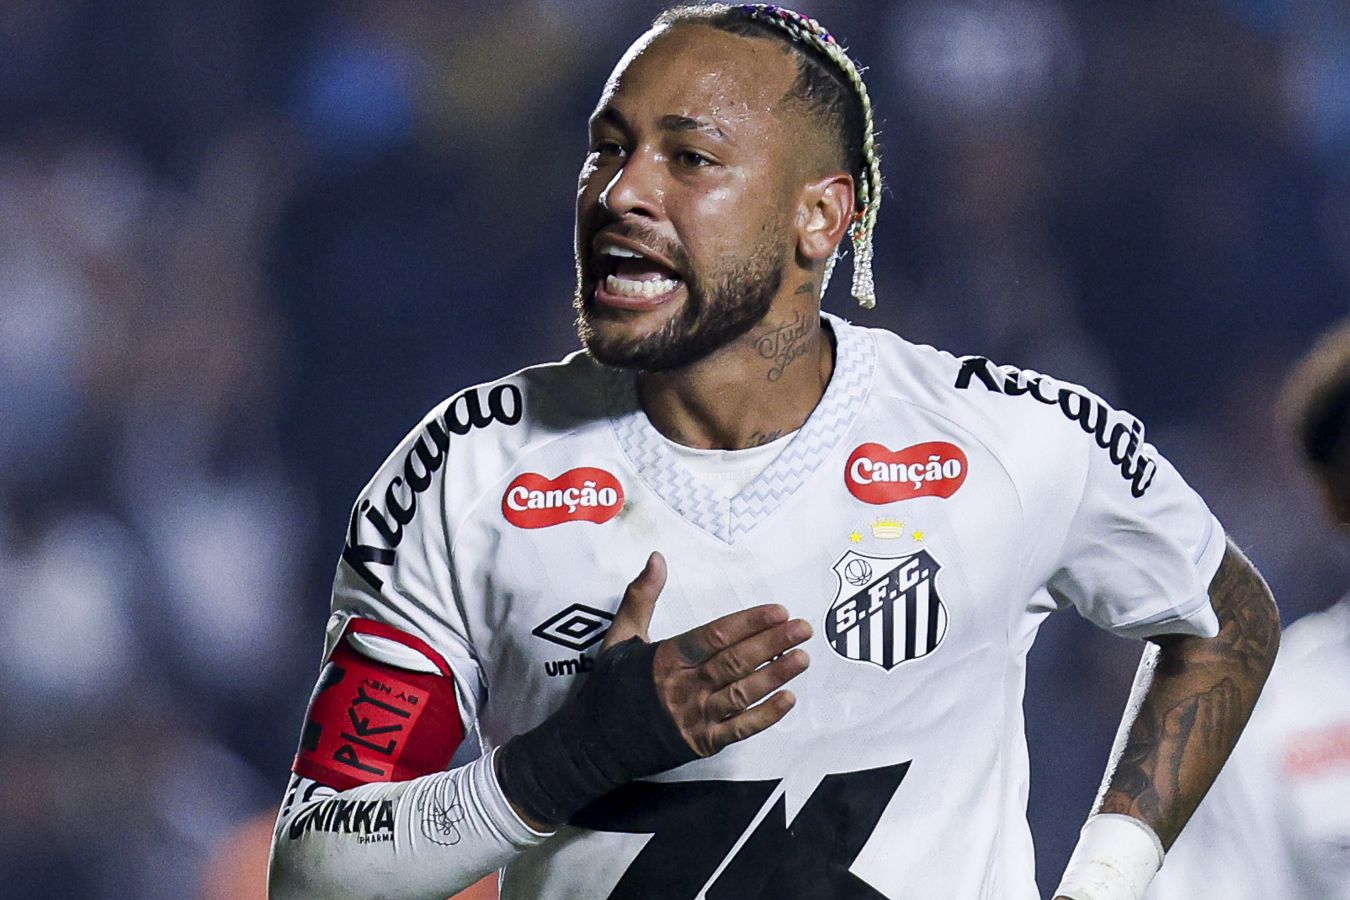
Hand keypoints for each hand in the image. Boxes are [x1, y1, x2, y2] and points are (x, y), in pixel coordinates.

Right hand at [603, 551, 812, 756]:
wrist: (592, 744)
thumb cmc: (609, 687)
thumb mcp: (619, 636)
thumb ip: (641, 596)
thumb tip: (657, 557)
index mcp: (665, 658)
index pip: (715, 635)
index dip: (749, 623)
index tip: (778, 611)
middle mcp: (682, 687)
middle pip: (735, 662)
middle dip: (773, 644)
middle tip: (803, 628)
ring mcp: (693, 718)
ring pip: (741, 693)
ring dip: (775, 675)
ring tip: (803, 658)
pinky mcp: (700, 744)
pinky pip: (738, 729)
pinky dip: (765, 716)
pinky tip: (788, 699)